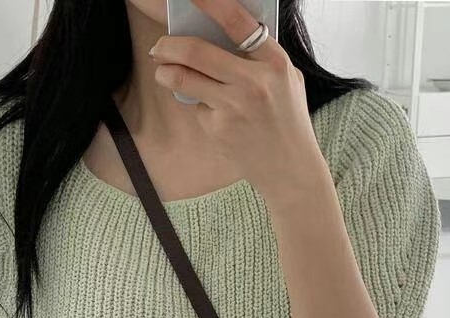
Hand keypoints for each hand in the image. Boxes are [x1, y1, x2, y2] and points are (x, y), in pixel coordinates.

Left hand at [149, 0, 327, 201]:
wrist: (290, 169)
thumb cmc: (288, 122)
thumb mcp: (287, 81)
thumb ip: (260, 59)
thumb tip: (224, 36)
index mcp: (274, 62)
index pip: (237, 21)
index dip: (209, 4)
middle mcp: (253, 82)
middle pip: (197, 52)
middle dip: (169, 46)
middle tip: (159, 47)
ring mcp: (233, 107)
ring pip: (185, 80)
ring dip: (167, 74)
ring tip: (163, 73)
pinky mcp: (218, 128)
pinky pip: (198, 108)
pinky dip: (200, 108)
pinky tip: (216, 118)